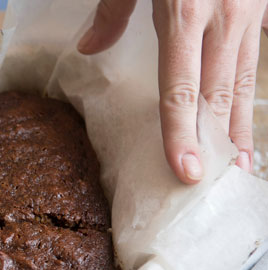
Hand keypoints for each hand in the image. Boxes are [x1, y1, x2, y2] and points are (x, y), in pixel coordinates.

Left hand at [78, 0, 267, 183]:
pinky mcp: (261, 5)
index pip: (180, 90)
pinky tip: (246, 118)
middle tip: (210, 182)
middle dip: (214, 142)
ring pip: (243, 81)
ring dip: (240, 126)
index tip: (185, 170)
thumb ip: (112, 11)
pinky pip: (256, 58)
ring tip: (237, 164)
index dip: (181, 134)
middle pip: (217, 94)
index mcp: (185, 13)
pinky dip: (250, 92)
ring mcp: (249, 11)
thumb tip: (88, 48)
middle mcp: (223, 18)